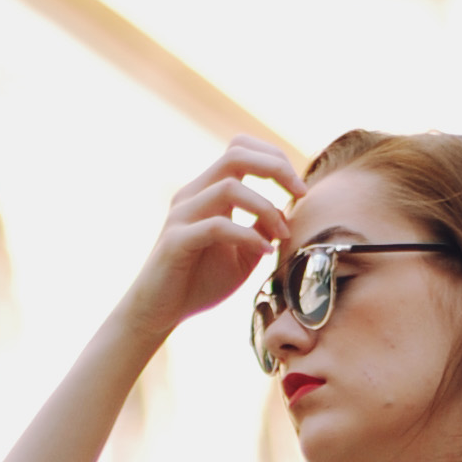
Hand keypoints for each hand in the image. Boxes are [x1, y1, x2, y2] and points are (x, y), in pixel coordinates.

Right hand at [123, 137, 300, 347]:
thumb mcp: (242, 254)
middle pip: (236, 154)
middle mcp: (193, 194)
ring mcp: (182, 215)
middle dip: (276, 168)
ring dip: (266, 208)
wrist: (160, 312)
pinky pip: (217, 226)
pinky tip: (265, 252)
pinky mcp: (176, 241)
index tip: (298, 189)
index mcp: (207, 190)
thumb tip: (287, 212)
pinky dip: (247, 236)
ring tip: (283, 235)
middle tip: (301, 194)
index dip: (274, 158)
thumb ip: (262, 230)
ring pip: (229, 188)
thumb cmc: (199, 282)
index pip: (240, 148)